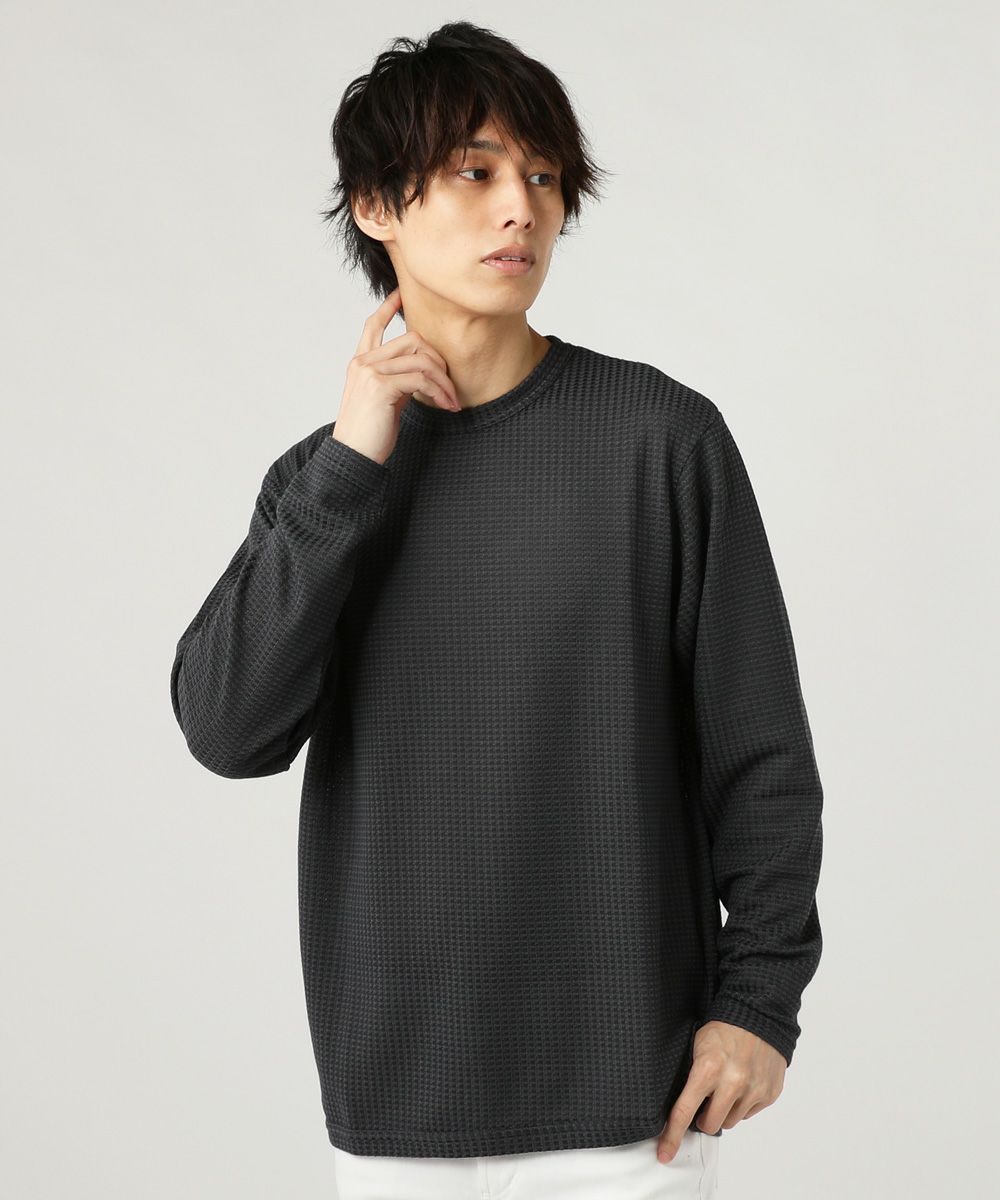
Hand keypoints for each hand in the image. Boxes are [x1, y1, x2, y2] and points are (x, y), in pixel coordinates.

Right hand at [331, 287, 460, 465]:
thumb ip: (398, 381)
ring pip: (421, 360)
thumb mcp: (385, 401)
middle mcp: (363, 363)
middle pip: (411, 339)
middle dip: (438, 360)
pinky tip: (445, 406)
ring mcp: (370, 372)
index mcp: (360, 364)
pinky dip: (439, 392)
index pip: (373, 325)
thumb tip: (422, 373)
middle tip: (450, 386)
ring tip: (452, 401)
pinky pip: (421, 380)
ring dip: (444, 381)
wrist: (353, 458)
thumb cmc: (369, 435)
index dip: (388, 307)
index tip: (401, 294)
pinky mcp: (380, 387)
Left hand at [656, 1020, 785, 1162]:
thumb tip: (682, 1106)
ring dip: (725, 1110)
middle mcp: (732, 1083)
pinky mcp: (769, 1094)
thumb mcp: (697, 1045)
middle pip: (710, 1124)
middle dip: (703, 1118)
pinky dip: (743, 1104)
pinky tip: (743, 1082)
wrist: (759, 1016)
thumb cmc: (723, 1029)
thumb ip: (691, 1076)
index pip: (684, 1111)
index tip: (664, 1153)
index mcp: (708, 1070)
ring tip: (726, 1085)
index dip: (672, 1136)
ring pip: (731, 1121)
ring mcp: (753, 1090)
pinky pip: (749, 1113)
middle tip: (704, 1101)